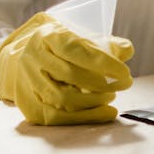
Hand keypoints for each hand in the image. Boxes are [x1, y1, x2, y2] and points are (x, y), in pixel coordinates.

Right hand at [0, 13, 133, 125]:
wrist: (26, 57)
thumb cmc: (64, 48)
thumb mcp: (82, 37)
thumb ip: (108, 44)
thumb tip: (126, 51)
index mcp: (49, 36)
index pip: (77, 50)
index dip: (104, 63)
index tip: (124, 74)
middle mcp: (34, 57)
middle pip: (69, 75)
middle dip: (101, 84)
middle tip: (122, 85)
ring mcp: (27, 81)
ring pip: (61, 98)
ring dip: (93, 102)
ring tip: (111, 97)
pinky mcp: (27, 103)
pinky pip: (55, 117)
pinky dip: (82, 118)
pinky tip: (103, 113)